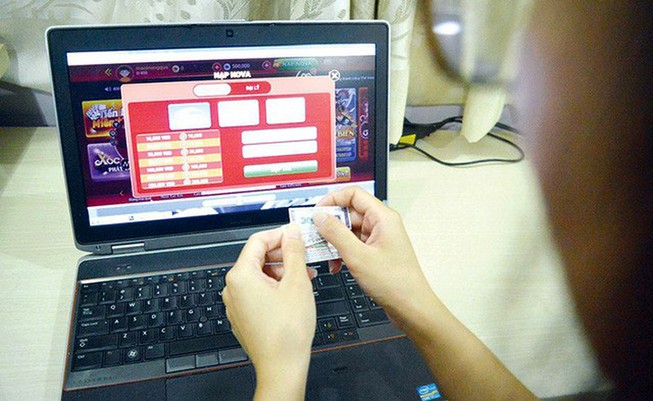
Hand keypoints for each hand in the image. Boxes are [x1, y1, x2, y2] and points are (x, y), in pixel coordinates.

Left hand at [222, 224, 315, 400]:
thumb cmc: (287, 331)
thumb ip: (294, 251)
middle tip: (304, 257)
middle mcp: (232, 289)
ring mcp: (236, 304)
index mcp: (240, 276)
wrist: (282, 366)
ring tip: (304, 278)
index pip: (257, 241)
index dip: (280, 235)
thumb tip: (292, 233)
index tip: (296, 235)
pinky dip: (275, 287)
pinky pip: (257, 293)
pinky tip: (293, 293)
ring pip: (259, 276)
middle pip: (257, 259)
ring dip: (281, 272)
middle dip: (283, 256)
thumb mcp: (297, 282)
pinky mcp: (243, 316)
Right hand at [315, 186, 438, 336]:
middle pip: (349, 213)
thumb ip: (336, 233)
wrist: (411, 307)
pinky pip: (354, 245)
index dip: (333, 200)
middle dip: (330, 225)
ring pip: (349, 231)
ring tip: (324, 256)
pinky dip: (342, 253)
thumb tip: (320, 217)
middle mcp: (382, 225)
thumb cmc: (395, 283)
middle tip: (314, 236)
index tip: (317, 213)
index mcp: (383, 218)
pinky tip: (336, 266)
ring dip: (335, 242)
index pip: (354, 194)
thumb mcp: (358, 256)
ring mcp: (379, 239)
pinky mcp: (376, 253)